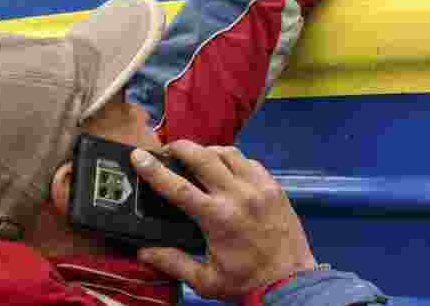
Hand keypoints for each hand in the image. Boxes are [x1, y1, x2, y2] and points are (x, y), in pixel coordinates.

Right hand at [132, 142, 315, 300]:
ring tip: (196, 156)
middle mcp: (238, 196)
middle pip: (203, 157)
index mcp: (217, 218)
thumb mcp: (205, 281)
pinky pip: (250, 162)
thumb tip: (144, 252)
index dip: (155, 170)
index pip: (178, 187)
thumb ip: (173, 262)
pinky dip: (234, 160)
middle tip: (167, 149)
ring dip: (208, 151)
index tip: (139, 156)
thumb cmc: (246, 282)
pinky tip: (227, 168)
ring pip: (229, 153)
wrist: (291, 282)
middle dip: (181, 148)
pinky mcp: (274, 187)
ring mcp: (259, 188)